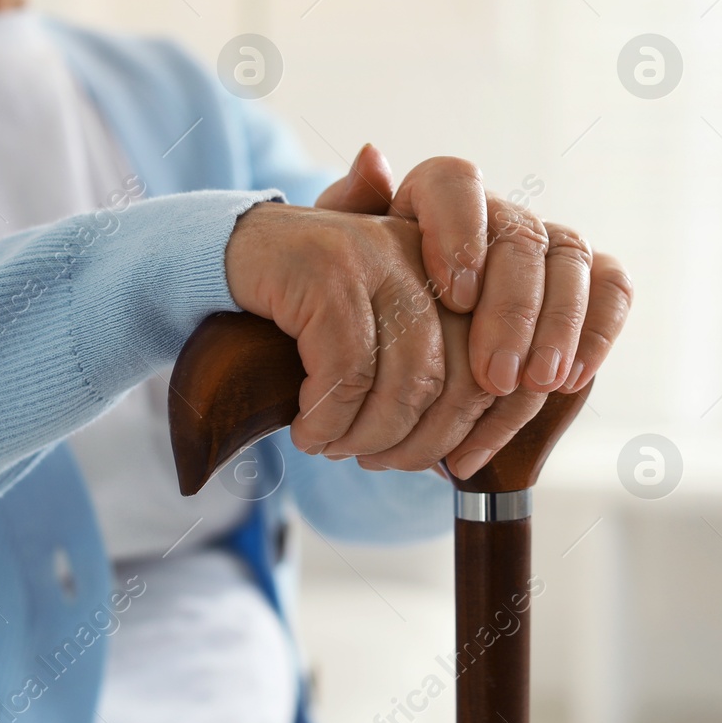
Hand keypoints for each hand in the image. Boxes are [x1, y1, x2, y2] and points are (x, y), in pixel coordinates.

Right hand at [224, 201, 449, 458]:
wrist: (230, 256)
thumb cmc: (312, 313)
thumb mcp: (382, 338)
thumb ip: (427, 378)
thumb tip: (462, 461)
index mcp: (454, 271)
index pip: (491, 365)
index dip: (472, 429)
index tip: (446, 467)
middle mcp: (425, 255)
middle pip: (456, 378)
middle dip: (418, 443)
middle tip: (377, 462)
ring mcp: (375, 256)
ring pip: (403, 380)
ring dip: (368, 436)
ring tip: (335, 448)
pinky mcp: (326, 270)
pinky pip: (346, 372)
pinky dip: (327, 420)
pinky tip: (307, 431)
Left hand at [315, 146, 632, 477]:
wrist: (404, 355)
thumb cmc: (363, 310)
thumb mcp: (339, 269)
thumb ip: (348, 214)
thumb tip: (373, 157)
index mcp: (434, 198)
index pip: (455, 182)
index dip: (461, 232)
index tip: (454, 296)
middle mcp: (497, 214)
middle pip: (520, 234)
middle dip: (513, 310)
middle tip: (495, 375)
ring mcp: (546, 245)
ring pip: (571, 260)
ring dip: (558, 327)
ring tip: (534, 386)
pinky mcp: (586, 281)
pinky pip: (612, 285)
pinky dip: (600, 330)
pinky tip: (571, 379)